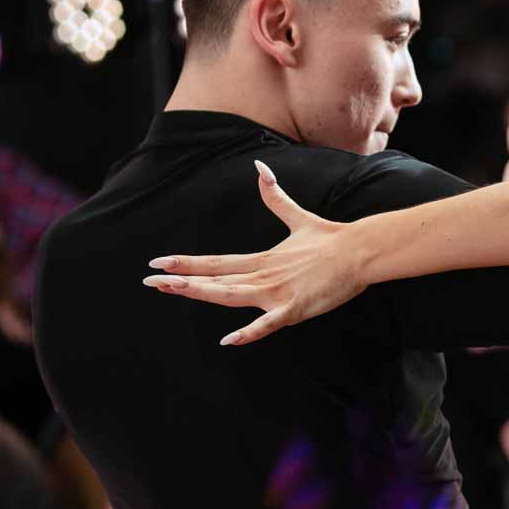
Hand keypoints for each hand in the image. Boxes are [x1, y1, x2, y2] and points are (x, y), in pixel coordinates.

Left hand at [142, 161, 362, 345]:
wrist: (359, 250)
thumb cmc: (331, 239)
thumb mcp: (298, 218)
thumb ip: (276, 198)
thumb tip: (260, 168)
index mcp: (262, 259)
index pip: (216, 262)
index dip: (186, 263)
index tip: (158, 262)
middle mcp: (263, 275)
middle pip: (216, 279)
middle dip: (181, 281)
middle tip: (150, 281)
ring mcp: (277, 292)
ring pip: (232, 295)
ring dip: (203, 293)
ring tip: (176, 290)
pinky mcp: (295, 308)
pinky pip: (267, 324)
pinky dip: (248, 332)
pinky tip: (229, 340)